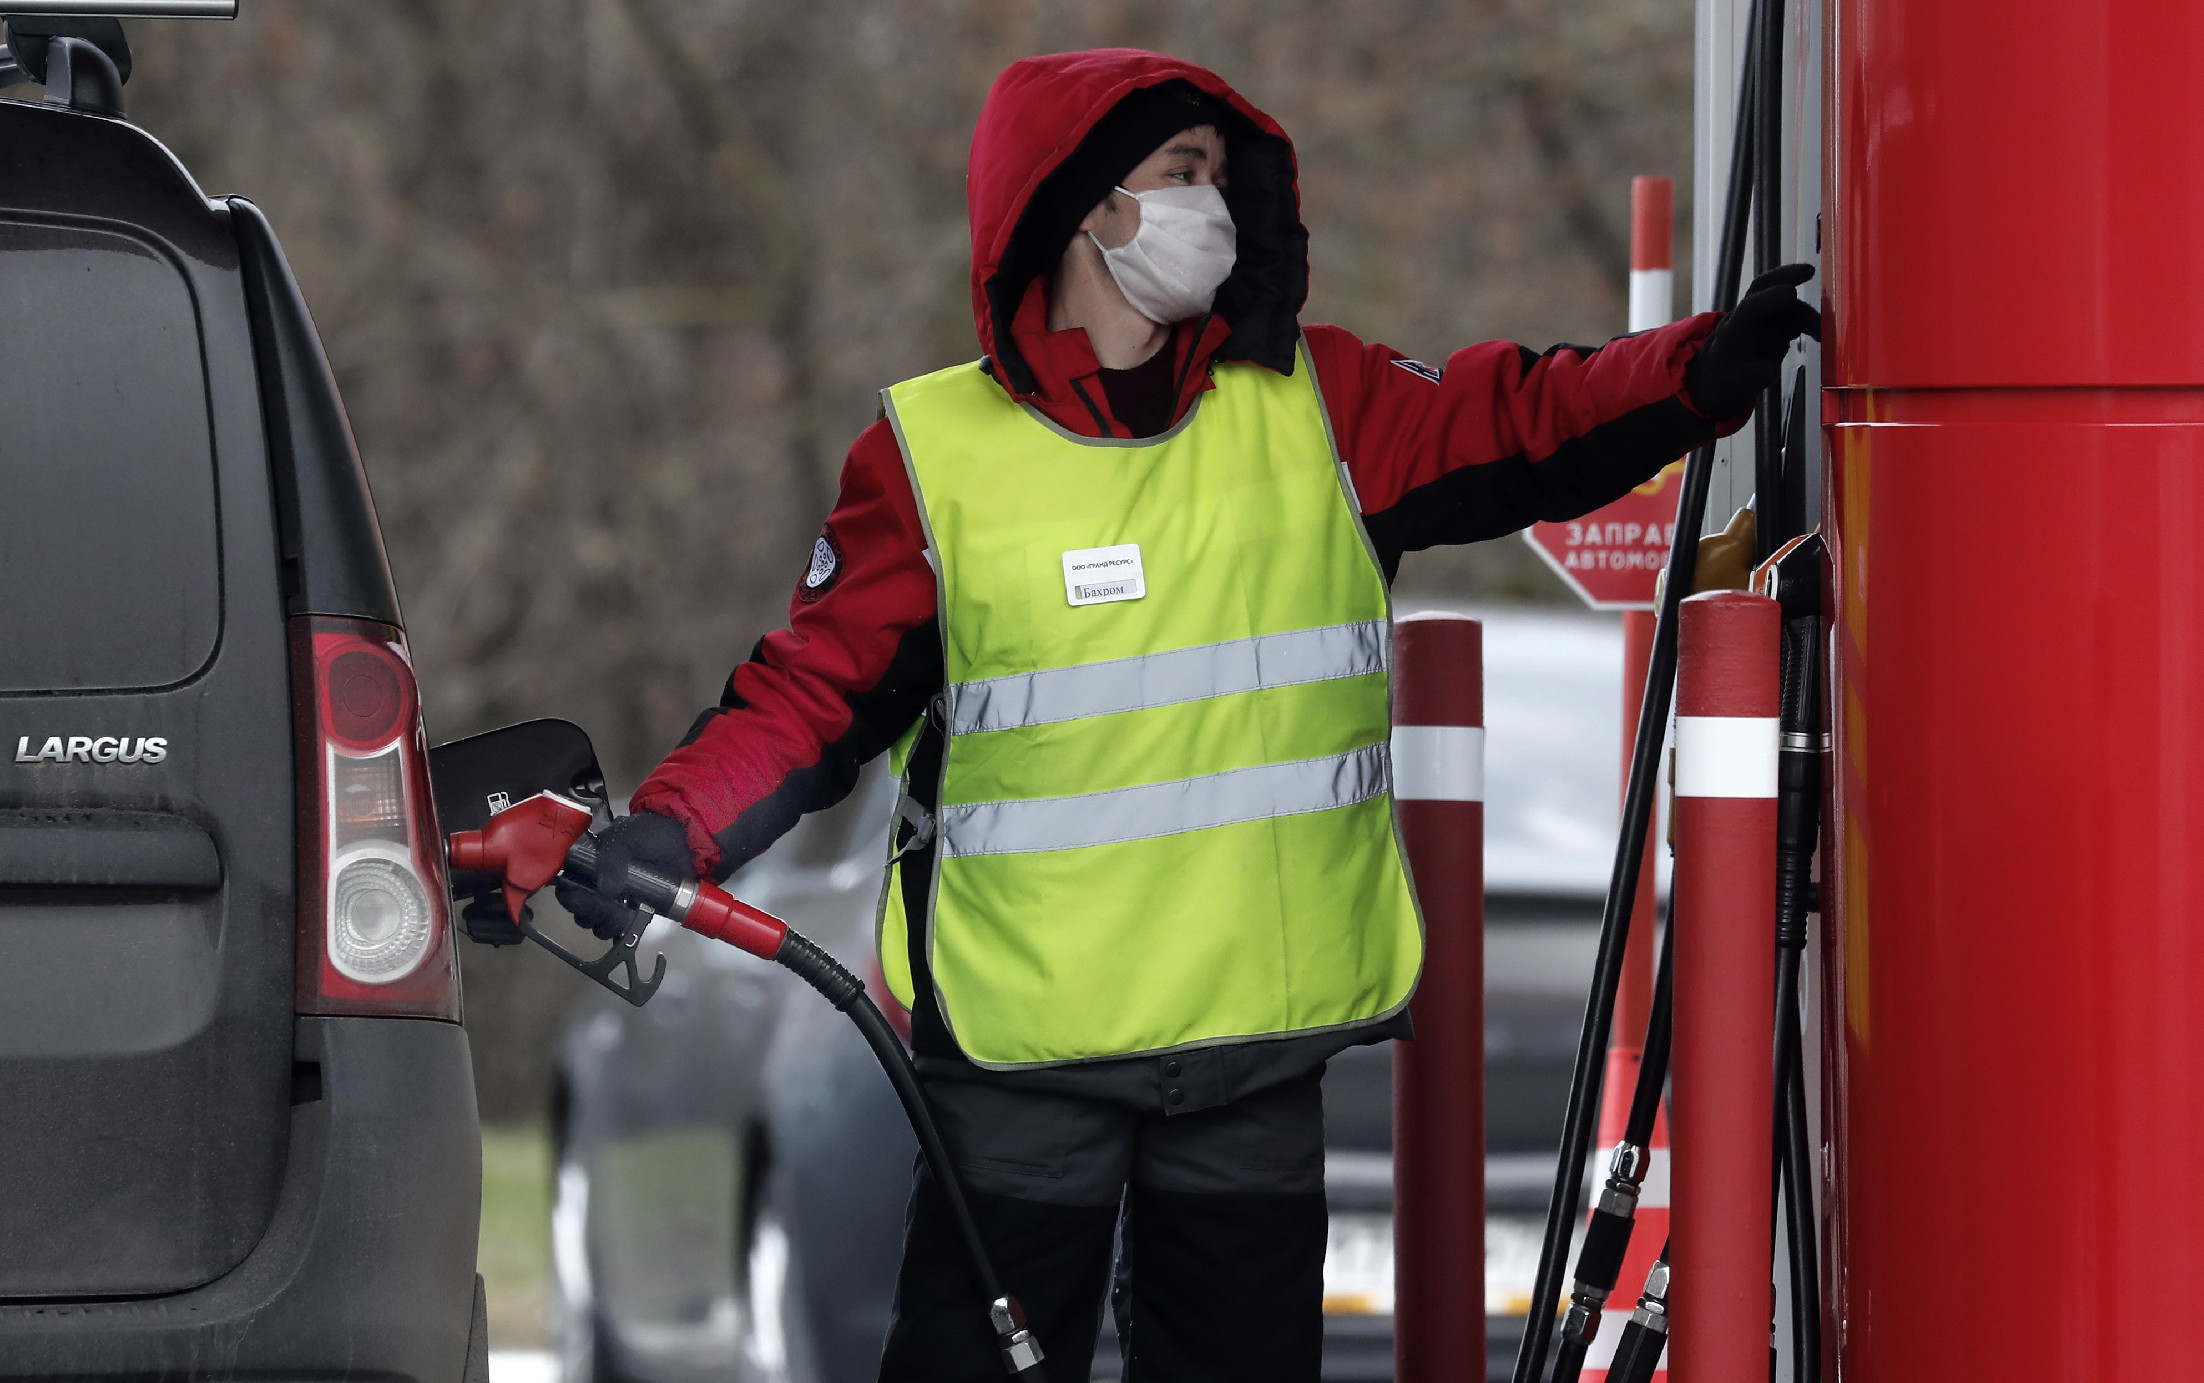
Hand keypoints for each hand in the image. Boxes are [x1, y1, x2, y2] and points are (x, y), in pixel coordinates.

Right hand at [553, 810, 695, 940]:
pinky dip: (617, 928)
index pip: (566, 883)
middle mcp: (595, 882)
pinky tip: (629, 918)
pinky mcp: (630, 910)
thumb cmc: (653, 834)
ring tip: (620, 912)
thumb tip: (605, 890)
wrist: (685, 843)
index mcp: (589, 861)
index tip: (580, 896)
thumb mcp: (630, 836)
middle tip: (605, 904)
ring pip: (592, 921)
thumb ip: (614, 857)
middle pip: (577, 907)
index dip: (569, 893)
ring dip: (602, 922)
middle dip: (587, 910)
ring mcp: (612, 898)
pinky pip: (614, 928)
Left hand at [1686, 263, 1821, 418]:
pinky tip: (1817, 335)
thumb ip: (1749, 379)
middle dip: (1786, 276)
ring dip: (1806, 315)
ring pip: (1786, 306)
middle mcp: (1746, 317)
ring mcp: (1761, 318)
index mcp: (1733, 329)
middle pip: (1764, 288)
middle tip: (1809, 271)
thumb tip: (1770, 370)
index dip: (1769, 298)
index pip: (1750, 308)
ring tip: (1821, 334)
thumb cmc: (1723, 380)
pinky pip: (1793, 317)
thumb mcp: (1731, 387)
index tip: (1790, 293)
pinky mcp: (1774, 324)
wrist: (1720, 380)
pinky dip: (1806, 322)